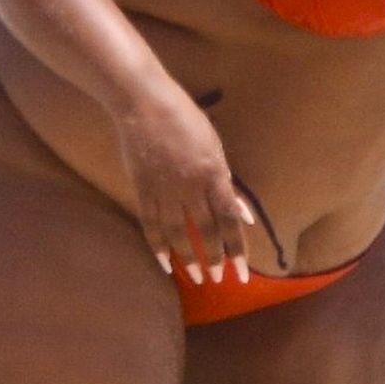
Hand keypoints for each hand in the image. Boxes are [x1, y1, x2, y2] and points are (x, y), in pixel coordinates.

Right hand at [112, 89, 256, 285]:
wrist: (144, 103)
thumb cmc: (185, 119)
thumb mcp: (214, 146)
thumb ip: (227, 182)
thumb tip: (242, 216)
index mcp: (213, 174)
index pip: (229, 219)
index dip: (236, 248)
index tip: (242, 273)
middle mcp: (191, 187)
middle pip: (205, 231)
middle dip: (214, 258)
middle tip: (217, 280)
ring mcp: (164, 189)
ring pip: (177, 233)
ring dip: (188, 258)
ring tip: (195, 278)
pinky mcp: (142, 189)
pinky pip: (150, 224)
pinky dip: (158, 246)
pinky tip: (165, 263)